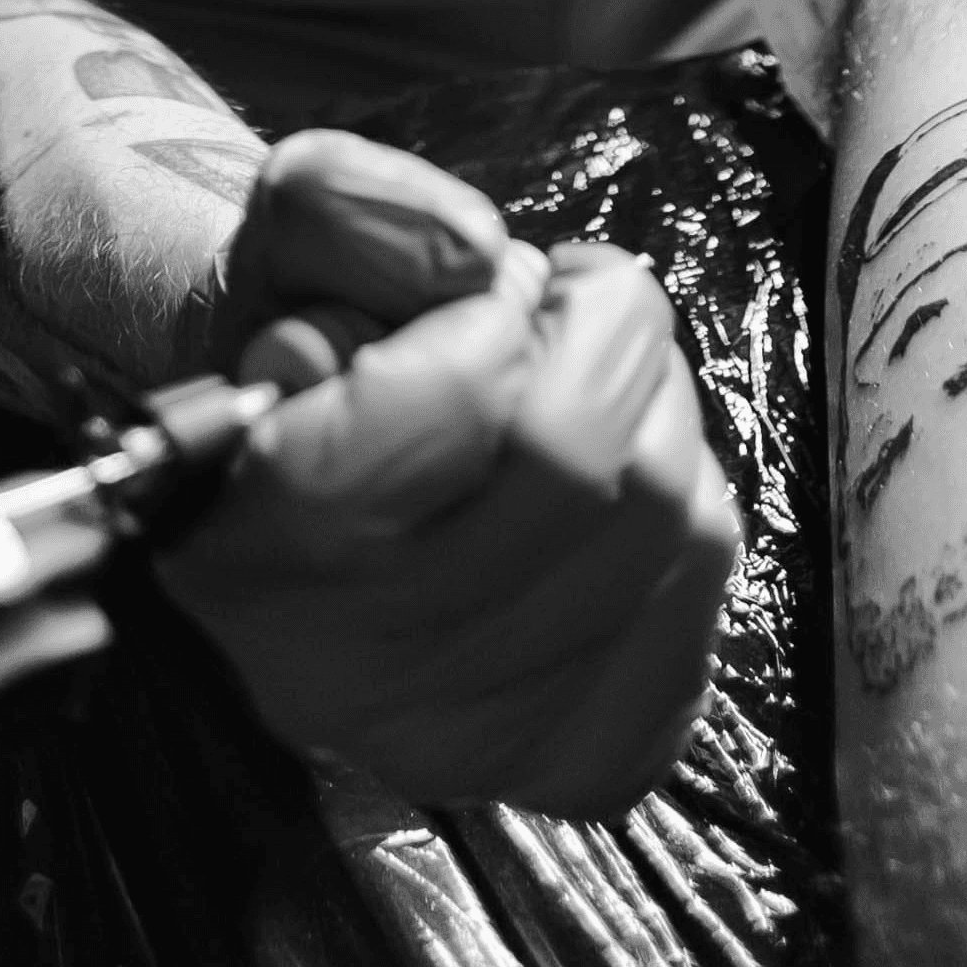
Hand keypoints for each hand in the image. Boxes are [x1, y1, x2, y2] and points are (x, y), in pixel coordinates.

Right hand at [165, 137, 738, 814]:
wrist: (294, 468)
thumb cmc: (302, 328)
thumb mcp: (288, 223)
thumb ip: (356, 208)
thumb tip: (479, 260)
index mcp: (258, 534)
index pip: (453, 403)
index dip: (493, 315)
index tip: (475, 299)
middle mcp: (354, 670)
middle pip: (586, 467)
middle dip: (605, 334)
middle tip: (566, 304)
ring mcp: (473, 737)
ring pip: (673, 527)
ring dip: (657, 409)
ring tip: (587, 385)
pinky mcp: (577, 757)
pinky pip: (708, 595)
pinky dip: (688, 501)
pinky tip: (614, 482)